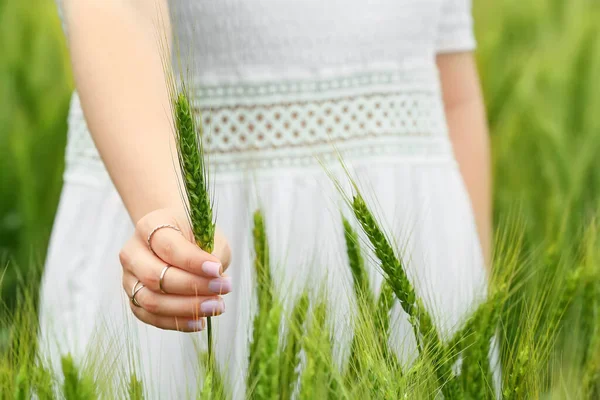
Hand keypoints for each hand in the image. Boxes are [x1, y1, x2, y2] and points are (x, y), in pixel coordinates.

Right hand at [119, 208, 231, 331]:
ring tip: (216, 306)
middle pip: (154, 276)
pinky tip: (199, 321)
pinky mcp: (134, 299)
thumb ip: (211, 254)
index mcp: (149, 227)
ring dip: (186, 308)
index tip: (218, 270)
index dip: (193, 262)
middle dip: (192, 286)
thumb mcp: (207, 235)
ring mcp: (129, 278)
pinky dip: (176, 322)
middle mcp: (132, 253)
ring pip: (151, 301)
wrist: (174, 236)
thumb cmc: (194, 235)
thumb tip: (216, 280)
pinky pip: (151, 317)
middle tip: (223, 288)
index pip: (168, 247)